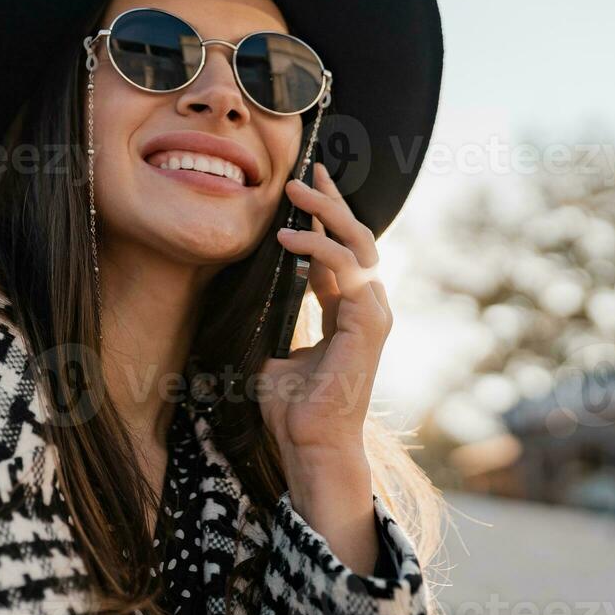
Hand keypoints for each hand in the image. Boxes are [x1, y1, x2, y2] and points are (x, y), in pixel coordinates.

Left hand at [258, 162, 392, 572]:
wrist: (310, 444)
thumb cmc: (293, 407)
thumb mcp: (272, 350)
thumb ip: (272, 318)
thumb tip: (243, 294)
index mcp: (345, 309)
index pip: (338, 249)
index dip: (322, 215)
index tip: (304, 185)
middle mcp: (364, 306)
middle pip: (356, 237)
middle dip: (331, 200)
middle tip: (307, 170)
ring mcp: (372, 313)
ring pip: (357, 245)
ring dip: (326, 213)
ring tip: (295, 190)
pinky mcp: (369, 325)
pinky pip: (348, 271)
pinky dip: (319, 249)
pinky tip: (289, 239)